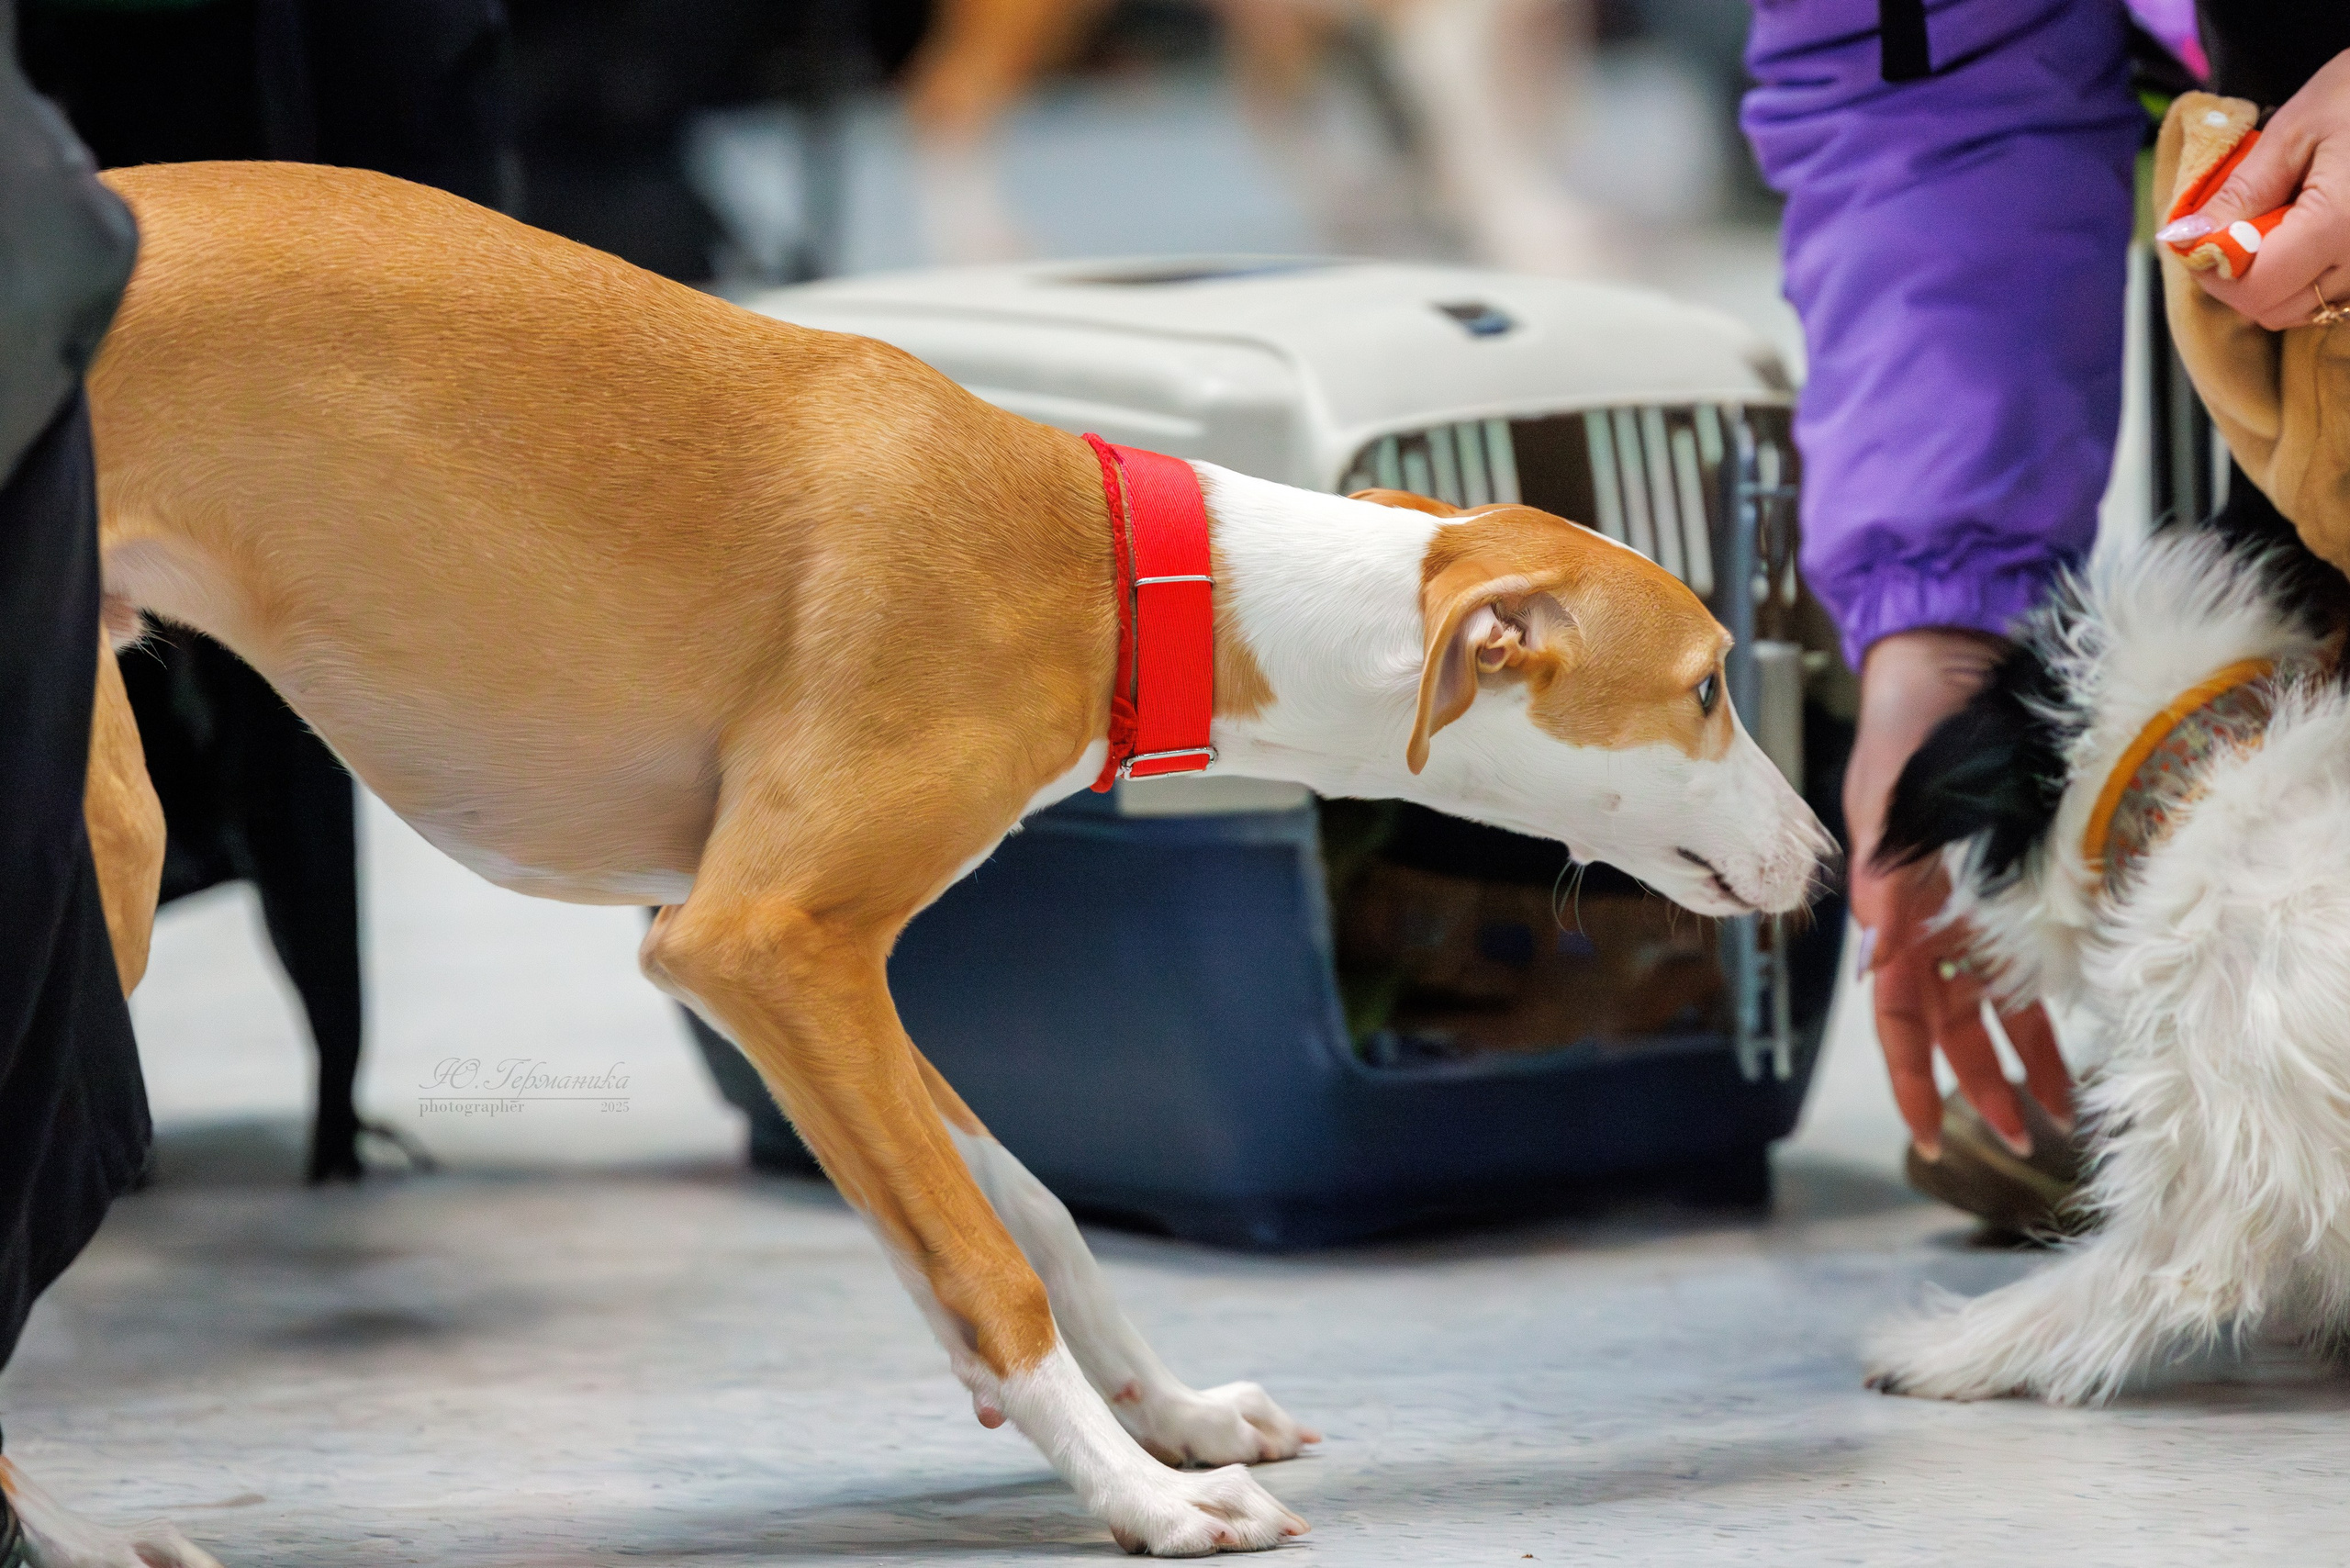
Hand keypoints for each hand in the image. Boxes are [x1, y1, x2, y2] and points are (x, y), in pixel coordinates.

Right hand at [1844, 630, 2073, 1157]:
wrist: (1949, 659)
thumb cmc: (1907, 718)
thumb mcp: (1889, 789)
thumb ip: (1883, 864)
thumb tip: (1877, 938)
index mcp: (1889, 902)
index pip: (1896, 1010)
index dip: (1910, 1075)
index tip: (1932, 1132)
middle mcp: (1925, 916)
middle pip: (1949, 1023)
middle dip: (1976, 1083)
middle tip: (2016, 1135)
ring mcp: (1968, 907)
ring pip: (1991, 1006)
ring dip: (2020, 1059)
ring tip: (2054, 1112)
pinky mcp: (2010, 888)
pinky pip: (2027, 967)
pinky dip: (2045, 1011)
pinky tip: (2074, 1046)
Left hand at [2171, 48, 2349, 329]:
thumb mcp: (2296, 130)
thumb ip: (2242, 192)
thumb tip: (2188, 238)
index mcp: (2341, 224)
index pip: (2255, 289)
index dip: (2214, 270)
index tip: (2199, 236)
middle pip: (2275, 309)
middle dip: (2238, 278)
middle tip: (2230, 228)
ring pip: (2305, 310)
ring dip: (2271, 281)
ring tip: (2273, 224)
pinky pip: (2334, 296)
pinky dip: (2305, 277)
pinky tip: (2303, 234)